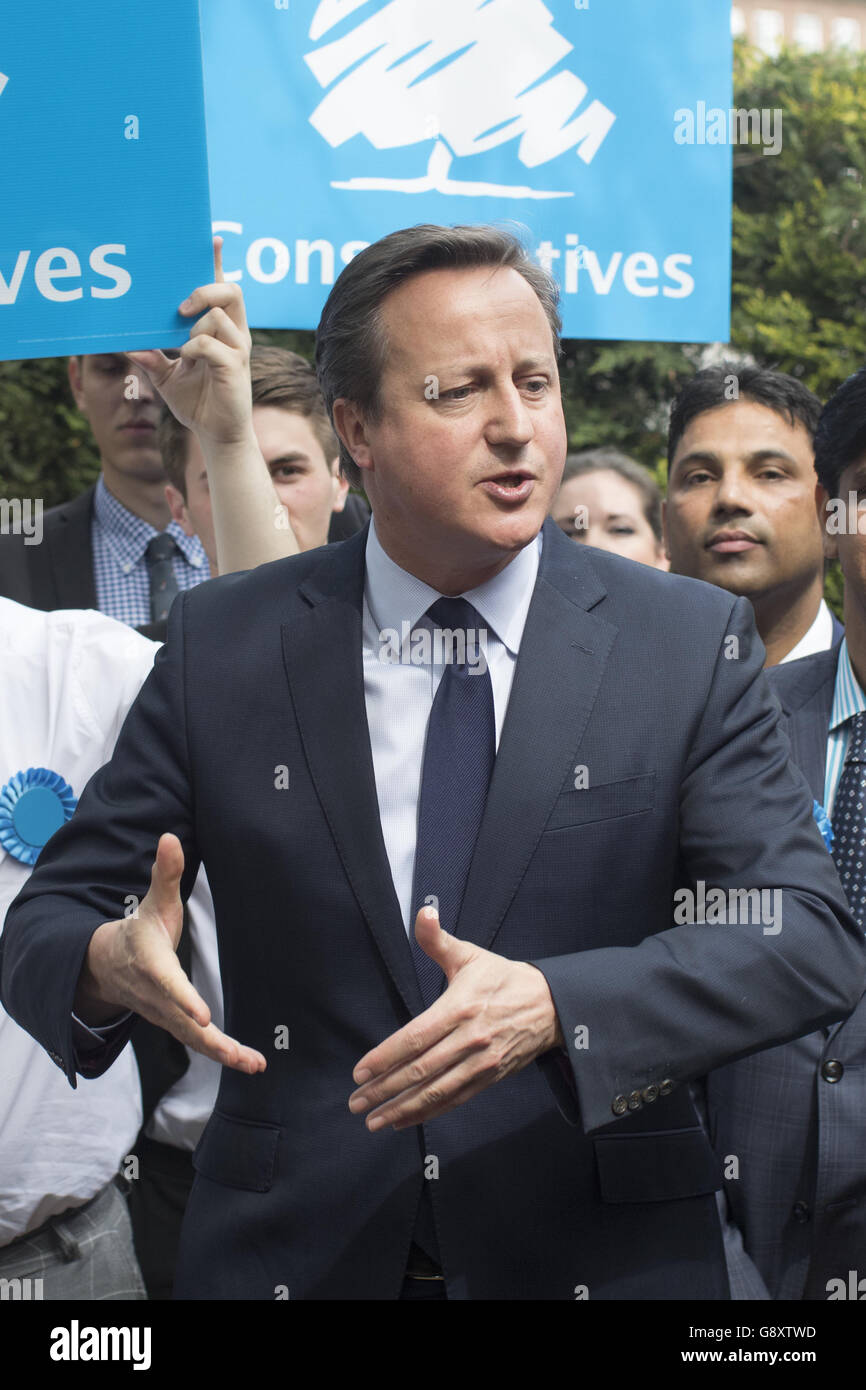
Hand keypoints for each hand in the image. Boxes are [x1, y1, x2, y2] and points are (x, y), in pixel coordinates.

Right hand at [74, 832, 265, 1074]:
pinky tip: (250, 1064)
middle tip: (239, 1054)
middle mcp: (158, 996)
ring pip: (193, 1040)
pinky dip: (222, 1055)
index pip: (168, 984)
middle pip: (183, 1022)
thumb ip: (166, 873)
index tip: (202, 1016)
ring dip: (223, 1054)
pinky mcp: (175, 1024)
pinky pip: (198, 1043)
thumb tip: (170, 837)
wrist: (108, 966)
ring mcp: (165, 1015)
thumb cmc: (139, 931)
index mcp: (152, 964)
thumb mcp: (153, 902)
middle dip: (210, 1041)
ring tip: (254, 1065)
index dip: (183, 1000)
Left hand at [127, 237, 253, 449]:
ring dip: (194, 325)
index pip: (223, 289)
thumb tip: (125, 342)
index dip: (217, 263)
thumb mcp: (166, 376)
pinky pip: (209, 343)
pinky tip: (188, 361)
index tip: (212, 239)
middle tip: (181, 306)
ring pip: (217, 315)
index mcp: (222, 330)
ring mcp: (237, 349)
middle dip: (205, 288)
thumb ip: (150, 357)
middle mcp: (234, 334)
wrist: (217, 435)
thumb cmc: (197, 403)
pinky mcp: (235, 367)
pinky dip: (193, 348)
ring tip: (183, 344)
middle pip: (231, 291)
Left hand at [348, 906, 562, 1128]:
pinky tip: (404, 1120)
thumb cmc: (502, 978)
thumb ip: (437, 940)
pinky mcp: (489, 1078)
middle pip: (420, 1070)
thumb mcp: (470, 955)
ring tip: (373, 1120)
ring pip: (436, 1091)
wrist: (550, 1005)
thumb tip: (423, 912)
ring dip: (402, 1108)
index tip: (360, 1071)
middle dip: (384, 1089)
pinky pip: (454, 1100)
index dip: (386, 1057)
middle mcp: (469, 1039)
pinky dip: (427, 1113)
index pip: (415, 1038)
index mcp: (459, 1007)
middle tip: (355, 1102)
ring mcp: (480, 1063)